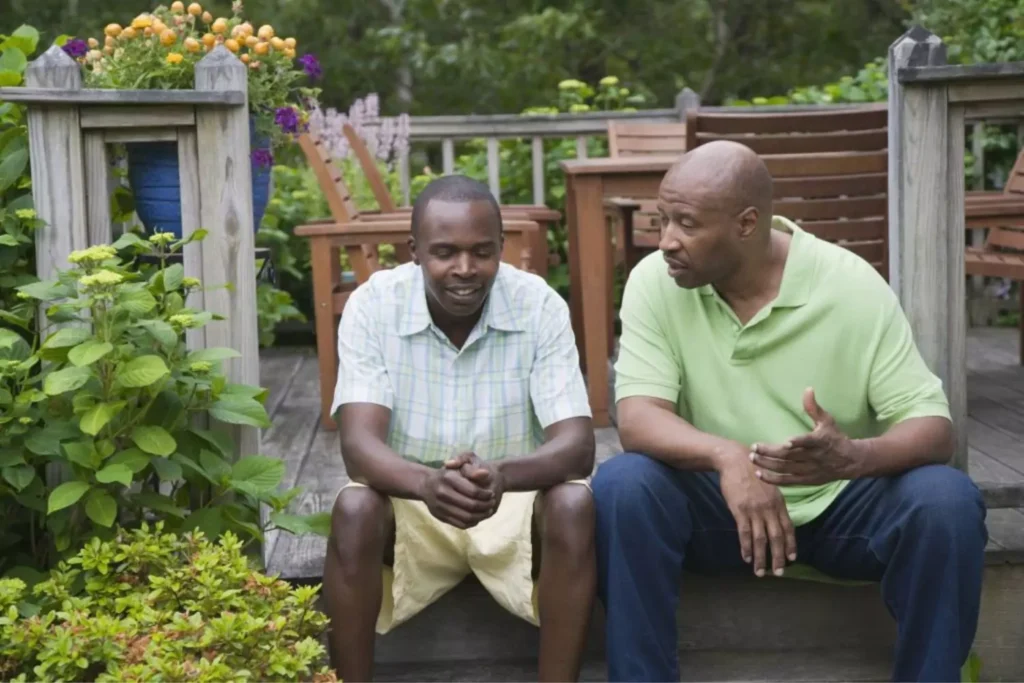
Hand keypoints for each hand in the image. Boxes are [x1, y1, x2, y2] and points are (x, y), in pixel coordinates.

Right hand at [420, 452, 495, 528]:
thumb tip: (486, 474)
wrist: (426, 484)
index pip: (473, 491)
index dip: (486, 494)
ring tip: (488, 511)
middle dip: (485, 506)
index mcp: (449, 478)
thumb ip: (473, 469)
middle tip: (492, 503)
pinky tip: (478, 517)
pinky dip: (472, 522)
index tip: (492, 494)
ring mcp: (440, 507)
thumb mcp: (460, 465)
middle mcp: (443, 493)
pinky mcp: (440, 517)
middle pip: (471, 505)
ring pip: (466, 517)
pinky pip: (460, 524)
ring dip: (481, 516)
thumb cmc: (448, 473)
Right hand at [718, 449, 796, 577]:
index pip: (788, 528)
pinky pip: (745, 533)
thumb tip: (777, 520)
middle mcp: (770, 509)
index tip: (792, 559)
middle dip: (778, 558)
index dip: (791, 545)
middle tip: (778, 573)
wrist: (735, 460)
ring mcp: (755, 510)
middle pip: (777, 538)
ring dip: (761, 558)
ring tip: (759, 572)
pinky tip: (746, 557)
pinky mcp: (740, 510)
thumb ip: (774, 504)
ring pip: (761, 540)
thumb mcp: (770, 487)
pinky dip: (746, 547)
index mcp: (779, 503)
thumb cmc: (752, 473)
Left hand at [750, 388, 859, 485]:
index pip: (808, 442)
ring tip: (752, 458)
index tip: (785, 442)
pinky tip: (759, 474)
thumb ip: (814, 408)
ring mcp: (810, 470)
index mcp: (820, 441)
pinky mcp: (807, 480)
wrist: (851, 461)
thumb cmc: (835, 438)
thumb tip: (807, 389)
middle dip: (770, 453)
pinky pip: (788, 481)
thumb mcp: (827, 421)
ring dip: (767, 464)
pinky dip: (773, 479)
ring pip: (786, 469)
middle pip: (790, 456)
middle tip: (753, 447)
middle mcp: (814, 457)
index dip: (798, 443)